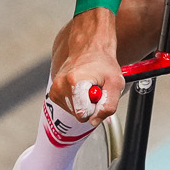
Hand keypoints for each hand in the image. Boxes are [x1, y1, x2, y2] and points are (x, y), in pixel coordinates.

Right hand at [49, 8, 122, 124]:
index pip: (84, 114)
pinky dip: (78, 101)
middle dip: (91, 105)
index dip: (96, 108)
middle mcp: (60, 86)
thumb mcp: (115, 83)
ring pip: (75, 112)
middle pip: (79, 115)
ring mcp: (55, 90)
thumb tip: (94, 121)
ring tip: (89, 86)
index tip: (100, 93)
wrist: (89, 48)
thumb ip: (108, 106)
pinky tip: (82, 88)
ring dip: (85, 103)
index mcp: (73, 82)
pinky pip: (70, 108)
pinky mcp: (54, 93)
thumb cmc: (103, 63)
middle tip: (96, 88)